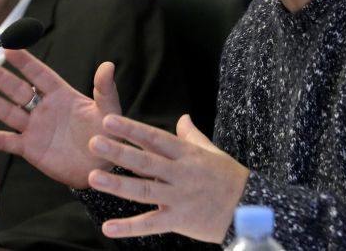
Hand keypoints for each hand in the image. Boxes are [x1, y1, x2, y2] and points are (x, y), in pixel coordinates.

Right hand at [0, 49, 121, 187]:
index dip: (25, 62)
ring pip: (8, 112)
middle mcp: (44, 108)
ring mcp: (35, 128)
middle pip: (17, 90)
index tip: (9, 46)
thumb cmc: (108, 135)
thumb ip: (105, 89)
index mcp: (62, 95)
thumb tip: (108, 65)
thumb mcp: (109, 111)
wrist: (103, 168)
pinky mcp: (30, 149)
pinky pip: (7, 142)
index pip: (39, 74)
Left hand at [84, 114, 248, 242]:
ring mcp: (179, 198)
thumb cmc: (230, 177)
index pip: (154, 138)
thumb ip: (192, 136)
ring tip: (93, 178)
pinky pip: (151, 224)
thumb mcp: (212, 152)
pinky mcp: (179, 220)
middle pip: (146, 162)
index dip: (131, 130)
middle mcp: (181, 174)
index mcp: (187, 154)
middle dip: (119, 152)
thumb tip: (182, 118)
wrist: (251, 209)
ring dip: (117, 185)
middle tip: (93, 143)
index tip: (108, 121)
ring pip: (144, 191)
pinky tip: (108, 228)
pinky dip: (129, 228)